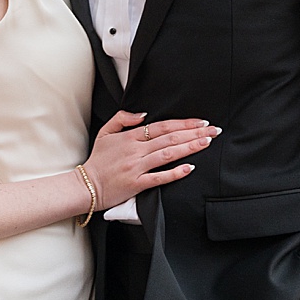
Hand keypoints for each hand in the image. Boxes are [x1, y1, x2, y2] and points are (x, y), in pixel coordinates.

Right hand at [83, 110, 219, 210]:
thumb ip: (123, 118)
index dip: (183, 123)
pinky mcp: (137, 184)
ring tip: (206, 142)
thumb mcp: (105, 132)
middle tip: (214, 130)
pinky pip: (159, 177)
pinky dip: (175, 172)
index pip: (162, 126)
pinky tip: (189, 168)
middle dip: (194, 133)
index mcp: (130, 137)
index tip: (201, 121)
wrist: (86, 186)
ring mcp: (137, 167)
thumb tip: (143, 114)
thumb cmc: (98, 160)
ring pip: (168, 154)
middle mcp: (136, 151)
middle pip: (170, 138)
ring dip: (189, 147)